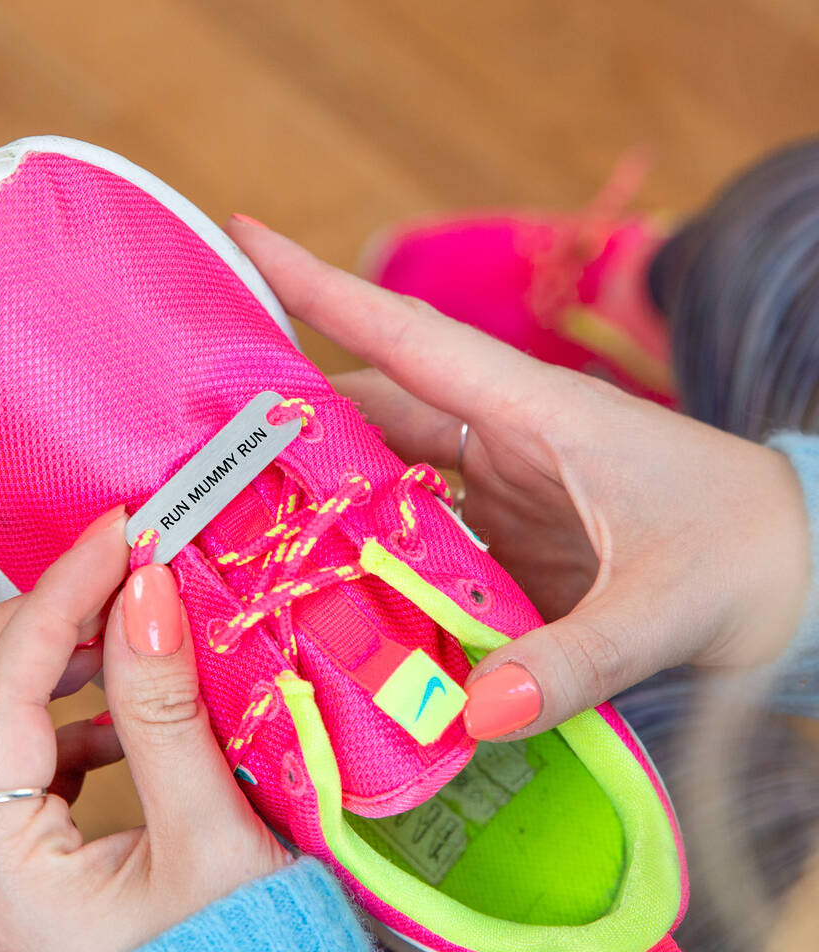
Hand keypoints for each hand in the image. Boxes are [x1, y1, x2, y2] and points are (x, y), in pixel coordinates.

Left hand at [0, 509, 285, 951]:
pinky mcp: (31, 877)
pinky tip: (119, 716)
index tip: (114, 541)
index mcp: (9, 884)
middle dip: (5, 635)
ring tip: (106, 639)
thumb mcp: (212, 834)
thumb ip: (166, 711)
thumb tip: (143, 595)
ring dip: (21, 676)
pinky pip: (4, 780)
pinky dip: (52, 724)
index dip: (54, 605)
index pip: (0, 705)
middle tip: (87, 584)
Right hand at [228, 216, 811, 738]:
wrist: (795, 573)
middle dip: (286, 421)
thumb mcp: (668, 604)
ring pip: (380, 478)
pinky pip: (410, 539)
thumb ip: (576, 659)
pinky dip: (364, 560)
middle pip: (370, 414)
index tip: (241, 236)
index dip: (321, 288)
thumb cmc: (747, 556)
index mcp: (534, 410)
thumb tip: (473, 714)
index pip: (407, 338)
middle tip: (194, 443)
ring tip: (232, 525)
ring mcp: (492, 490)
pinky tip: (319, 595)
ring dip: (317, 497)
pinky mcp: (496, 541)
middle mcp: (498, 439)